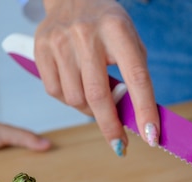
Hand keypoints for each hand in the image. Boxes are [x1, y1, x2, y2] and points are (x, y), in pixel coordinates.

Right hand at [36, 0, 158, 155]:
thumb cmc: (109, 27)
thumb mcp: (131, 42)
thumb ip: (135, 76)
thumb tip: (137, 120)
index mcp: (117, 30)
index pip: (136, 77)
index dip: (145, 110)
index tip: (151, 137)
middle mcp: (85, 34)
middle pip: (98, 96)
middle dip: (111, 126)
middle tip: (120, 144)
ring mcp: (59, 41)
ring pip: (74, 98)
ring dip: (90, 111)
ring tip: (98, 102)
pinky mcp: (40, 48)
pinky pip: (54, 92)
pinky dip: (69, 100)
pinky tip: (77, 88)